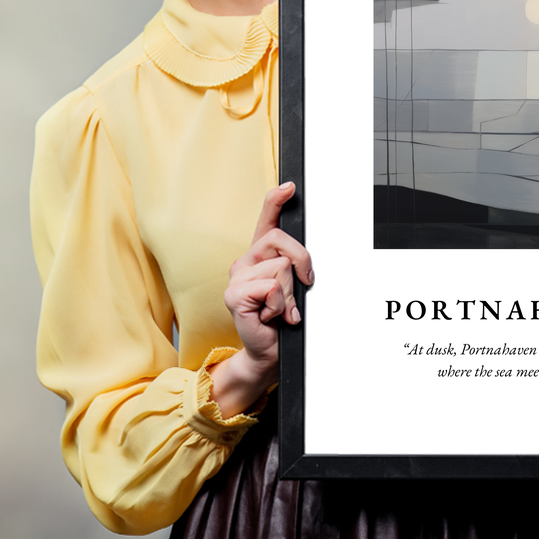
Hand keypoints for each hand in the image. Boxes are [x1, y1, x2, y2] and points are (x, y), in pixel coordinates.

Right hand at [209, 182, 313, 416]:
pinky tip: (271, 316)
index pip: (267, 220)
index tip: (290, 187)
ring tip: (282, 309)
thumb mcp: (294, 287)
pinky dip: (280, 305)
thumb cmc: (282, 319)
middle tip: (303, 286)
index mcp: (260, 255)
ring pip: (281, 267)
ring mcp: (237, 277)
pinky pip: (271, 287)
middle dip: (302, 262)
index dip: (276, 200)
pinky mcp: (234, 295)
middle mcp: (245, 261)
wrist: (269, 351)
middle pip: (281, 240)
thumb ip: (295, 267)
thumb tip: (305, 259)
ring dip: (290, 293)